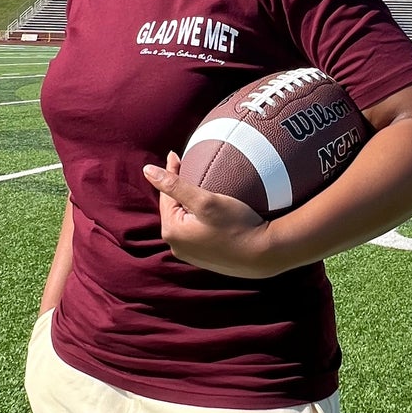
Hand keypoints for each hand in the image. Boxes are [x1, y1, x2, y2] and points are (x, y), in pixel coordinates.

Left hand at [142, 152, 279, 277]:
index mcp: (172, 231)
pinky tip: (210, 210)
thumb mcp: (205, 200)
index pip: (166, 195)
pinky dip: (198, 217)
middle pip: (174, 208)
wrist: (265, 254)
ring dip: (188, 203)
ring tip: (197, 185)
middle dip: (177, 189)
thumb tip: (146, 170)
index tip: (175, 155)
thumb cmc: (237, 225)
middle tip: (184, 166)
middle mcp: (177, 246)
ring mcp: (191, 254)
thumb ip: (175, 185)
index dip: (169, 173)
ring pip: (185, 220)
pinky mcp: (206, 258)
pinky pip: (196, 231)